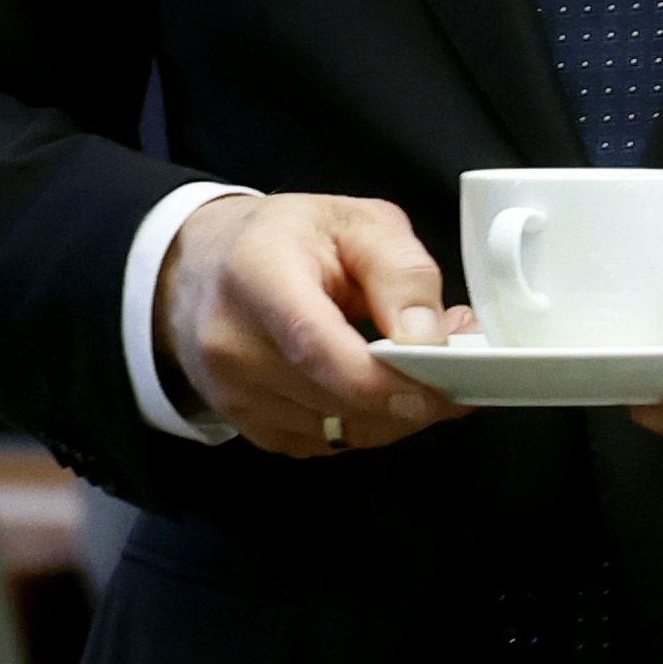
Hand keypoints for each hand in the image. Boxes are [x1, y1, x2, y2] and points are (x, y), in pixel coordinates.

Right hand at [157, 192, 471, 459]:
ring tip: (422, 366)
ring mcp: (234, 395)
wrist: (201, 267)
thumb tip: (431, 337)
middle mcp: (233, 345)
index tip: (446, 377)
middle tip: (461, 363)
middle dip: (413, 394)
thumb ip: (401, 271)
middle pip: (336, 401)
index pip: (318, 348)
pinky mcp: (249, 427)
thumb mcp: (354, 220)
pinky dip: (366, 423)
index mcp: (258, 276)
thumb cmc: (284, 237)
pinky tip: (380, 386)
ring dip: (395, 412)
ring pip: (339, 432)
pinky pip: (326, 443)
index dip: (387, 378)